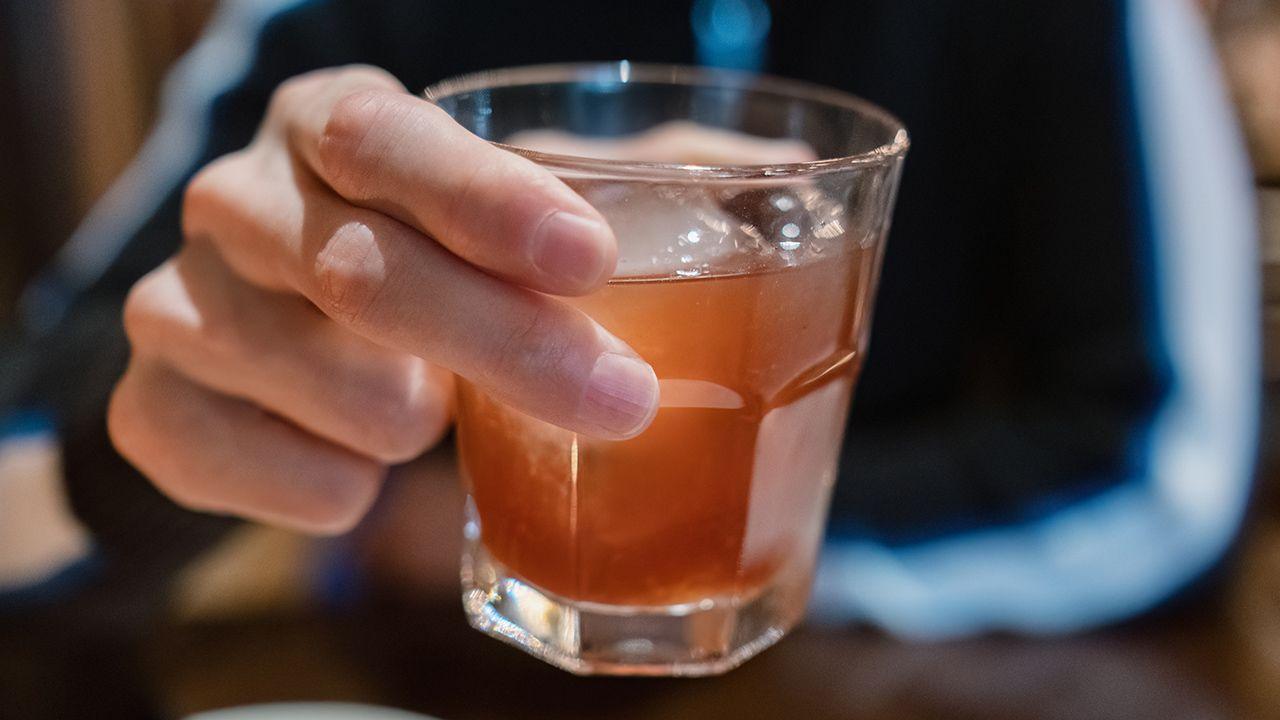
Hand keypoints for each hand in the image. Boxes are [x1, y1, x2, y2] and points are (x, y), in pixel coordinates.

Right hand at [108, 66, 658, 533]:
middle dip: (507, 347)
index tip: (590, 260)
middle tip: (622, 401)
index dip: (486, 200)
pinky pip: (245, 469)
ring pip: (322, 385)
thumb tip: (789, 170)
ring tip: (437, 410)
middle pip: (362, 271)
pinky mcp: (149, 404)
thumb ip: (640, 180)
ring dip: (416, 422)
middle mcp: (240, 198)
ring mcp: (179, 301)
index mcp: (331, 122)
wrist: (287, 354)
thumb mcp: (522, 206)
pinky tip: (359, 465)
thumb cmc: (435, 264)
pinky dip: (332, 488)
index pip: (388, 139)